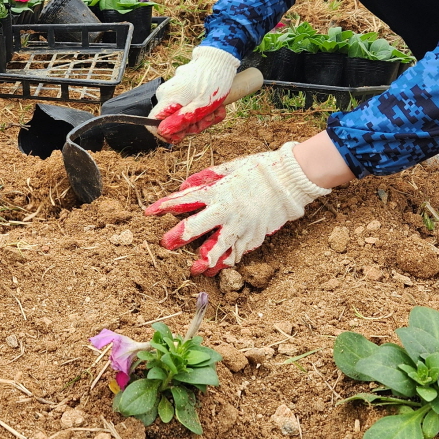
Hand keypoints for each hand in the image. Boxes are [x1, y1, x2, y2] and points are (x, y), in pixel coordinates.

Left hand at [144, 142, 330, 275]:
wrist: (289, 180)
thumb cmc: (257, 169)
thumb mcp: (227, 168)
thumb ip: (204, 179)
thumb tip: (184, 187)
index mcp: (217, 192)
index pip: (184, 200)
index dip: (164, 206)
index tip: (149, 212)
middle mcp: (225, 212)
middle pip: (195, 228)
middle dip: (178, 237)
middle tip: (165, 244)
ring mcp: (240, 227)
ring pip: (217, 248)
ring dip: (203, 260)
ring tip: (193, 269)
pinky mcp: (253, 237)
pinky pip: (236, 254)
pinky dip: (225, 263)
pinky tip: (215, 270)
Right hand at [148, 46, 239, 143]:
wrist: (221, 59)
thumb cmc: (213, 83)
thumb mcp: (200, 107)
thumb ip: (180, 120)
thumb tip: (163, 131)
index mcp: (167, 99)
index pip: (153, 123)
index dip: (167, 133)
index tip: (182, 135)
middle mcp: (166, 93)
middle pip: (171, 120)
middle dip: (190, 125)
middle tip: (208, 119)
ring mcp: (174, 89)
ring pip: (182, 113)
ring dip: (200, 117)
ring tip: (215, 111)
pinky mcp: (182, 86)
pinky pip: (188, 104)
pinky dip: (201, 107)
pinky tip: (215, 105)